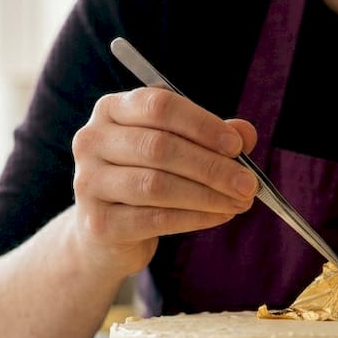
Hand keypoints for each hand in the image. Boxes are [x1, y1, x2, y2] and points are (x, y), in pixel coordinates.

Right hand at [70, 87, 258, 276]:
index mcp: (112, 110)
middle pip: (159, 147)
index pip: (158, 105)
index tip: (236, 146)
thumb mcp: (178, 149)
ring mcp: (89, 182)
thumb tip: (246, 133)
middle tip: (249, 184)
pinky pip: (155, 218)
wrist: (107, 232)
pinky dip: (194, 218)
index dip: (201, 124)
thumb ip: (210, 137)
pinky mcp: (98, 223)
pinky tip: (219, 216)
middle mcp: (92, 141)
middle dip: (212, 166)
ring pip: (156, 185)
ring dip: (207, 195)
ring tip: (240, 202)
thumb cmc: (147, 178)